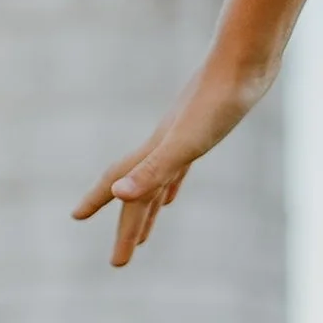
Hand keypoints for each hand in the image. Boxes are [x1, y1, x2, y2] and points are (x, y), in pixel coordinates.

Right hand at [72, 67, 266, 267]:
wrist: (247, 61)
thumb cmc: (219, 102)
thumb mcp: (187, 144)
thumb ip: (154, 170)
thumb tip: (117, 195)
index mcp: (156, 150)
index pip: (121, 186)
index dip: (97, 202)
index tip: (75, 217)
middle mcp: (163, 144)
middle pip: (138, 194)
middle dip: (127, 228)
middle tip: (119, 262)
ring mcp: (182, 137)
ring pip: (156, 182)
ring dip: (146, 208)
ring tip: (142, 234)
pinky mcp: (205, 131)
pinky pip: (179, 166)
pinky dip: (171, 183)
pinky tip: (170, 194)